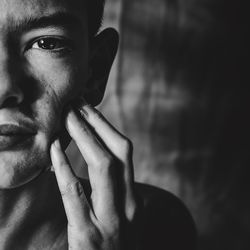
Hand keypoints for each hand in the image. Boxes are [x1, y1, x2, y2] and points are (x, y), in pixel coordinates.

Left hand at [50, 101, 138, 249]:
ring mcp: (111, 220)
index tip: (88, 108)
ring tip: (66, 117)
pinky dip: (64, 166)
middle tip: (76, 104)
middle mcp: (128, 204)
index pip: (124, 152)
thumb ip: (115, 192)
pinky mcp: (88, 235)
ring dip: (83, 136)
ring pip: (102, 166)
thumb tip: (99, 163)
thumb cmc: (114, 247)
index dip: (106, 126)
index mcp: (134, 198)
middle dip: (97, 124)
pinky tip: (53, 148)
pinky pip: (75, 193)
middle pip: (118, 152)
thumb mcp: (121, 216)